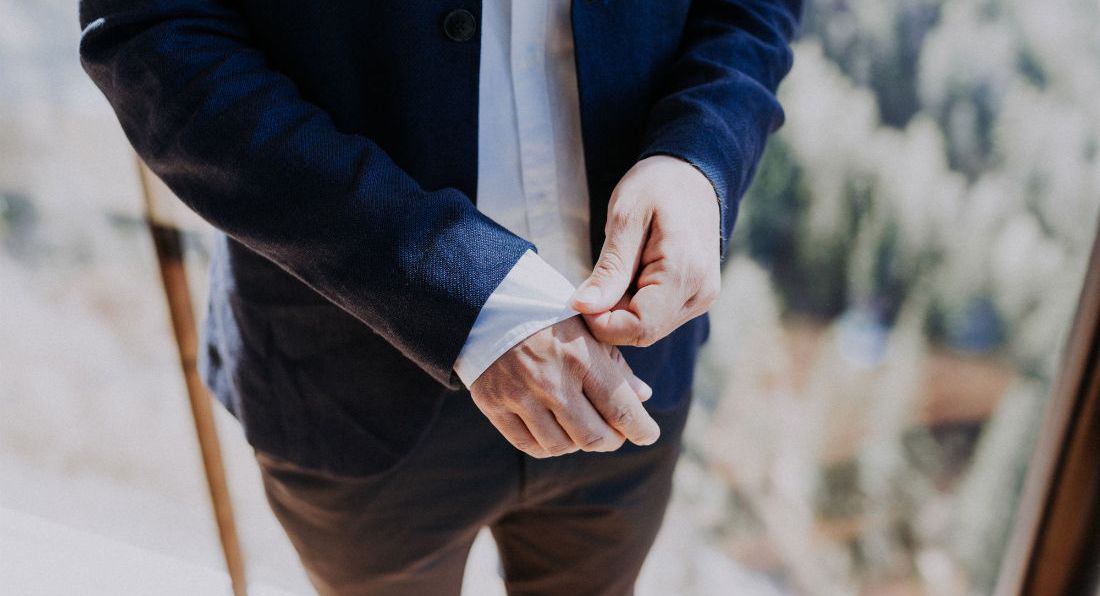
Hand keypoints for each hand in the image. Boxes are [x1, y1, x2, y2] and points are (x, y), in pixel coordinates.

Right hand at [470, 317, 659, 457]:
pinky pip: (530, 445)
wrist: (486, 303)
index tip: (649, 435)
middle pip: (593, 437)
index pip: (620, 408)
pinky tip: (556, 431)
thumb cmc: (547, 316)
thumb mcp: (587, 328)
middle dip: (612, 440)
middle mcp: (550, 380)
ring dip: (579, 443)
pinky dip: (549, 445)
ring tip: (583, 429)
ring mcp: (519, 395)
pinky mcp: (494, 405)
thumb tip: (642, 398)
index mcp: (579, 356)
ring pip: (562, 446)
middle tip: (616, 434)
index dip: (641, 429)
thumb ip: (616, 365)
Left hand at [570, 155, 720, 346]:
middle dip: (610, 318)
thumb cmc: (657, 186)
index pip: (639, 326)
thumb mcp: (625, 218)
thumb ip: (609, 268)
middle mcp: (700, 293)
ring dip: (621, 312)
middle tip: (591, 285)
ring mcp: (702, 298)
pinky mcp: (696, 297)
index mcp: (685, 271)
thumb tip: (582, 307)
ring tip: (614, 274)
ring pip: (650, 329)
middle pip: (644, 332)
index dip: (602, 323)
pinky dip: (635, 306)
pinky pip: (658, 318)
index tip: (579, 300)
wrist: (692, 174)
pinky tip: (627, 279)